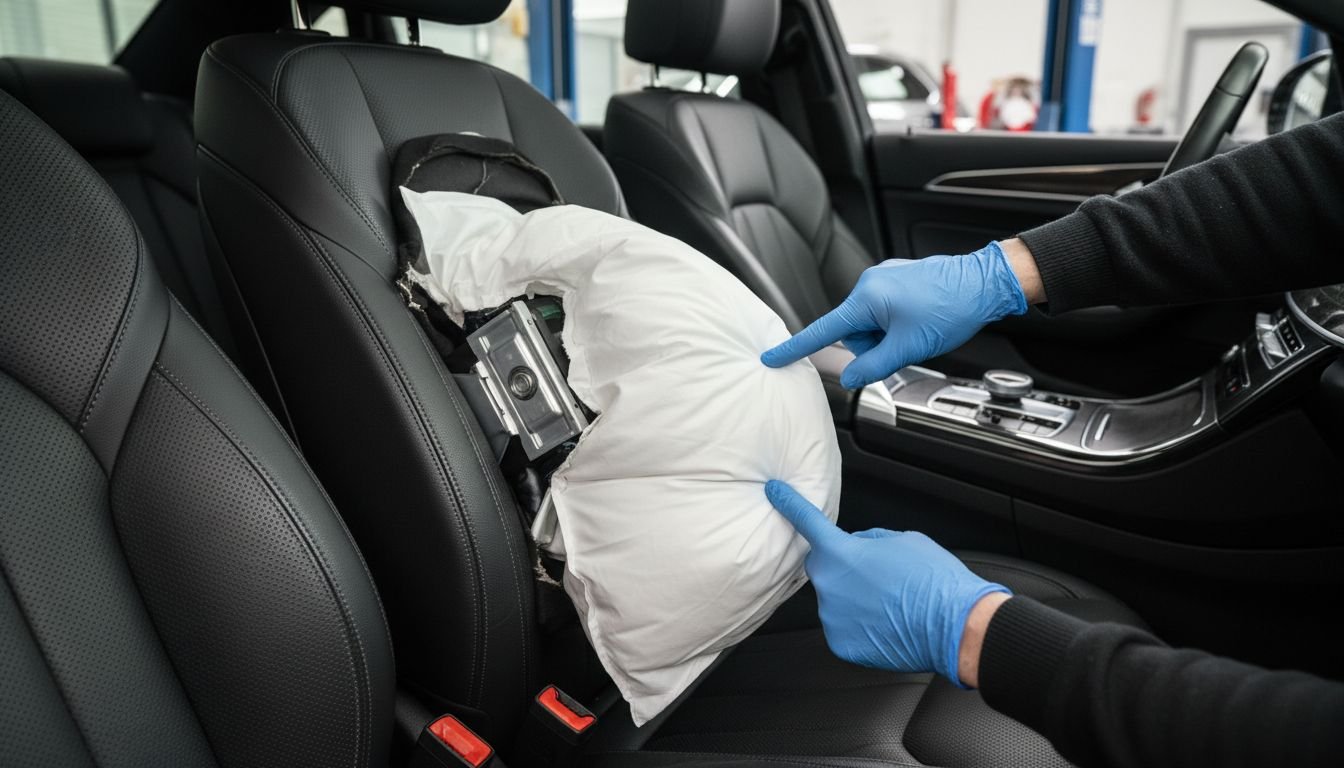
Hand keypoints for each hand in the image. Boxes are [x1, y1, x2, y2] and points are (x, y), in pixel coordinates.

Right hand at [760, 241, 1028, 387]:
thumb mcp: (908, 347)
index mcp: (867, 297)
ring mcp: (886, 278)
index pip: (823, 330)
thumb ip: (873, 366)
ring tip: (918, 332)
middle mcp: (871, 282)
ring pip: (872, 323)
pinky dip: (897, 323)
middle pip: (853, 330)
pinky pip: (886, 309)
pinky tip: (921, 321)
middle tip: (904, 347)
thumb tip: (850, 378)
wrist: (986, 283)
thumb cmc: (951, 308)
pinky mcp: (899, 279)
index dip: (796, 347)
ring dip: (888, 335)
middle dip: (873, 345)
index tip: (773, 357)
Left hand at [766, 480, 1009, 683]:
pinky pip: (843, 628)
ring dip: (852, 599)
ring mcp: (832, 617)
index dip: (789, 504)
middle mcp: (829, 585)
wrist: (954, 626)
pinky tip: (885, 625)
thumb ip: (869, 541)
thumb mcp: (903, 541)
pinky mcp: (841, 644)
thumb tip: (860, 547)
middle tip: (872, 574)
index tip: (774, 492)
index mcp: (842, 553)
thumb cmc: (932, 580)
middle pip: (821, 567)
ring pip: (834, 601)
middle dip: (838, 566)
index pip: (807, 522)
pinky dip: (859, 626)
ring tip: (888, 604)